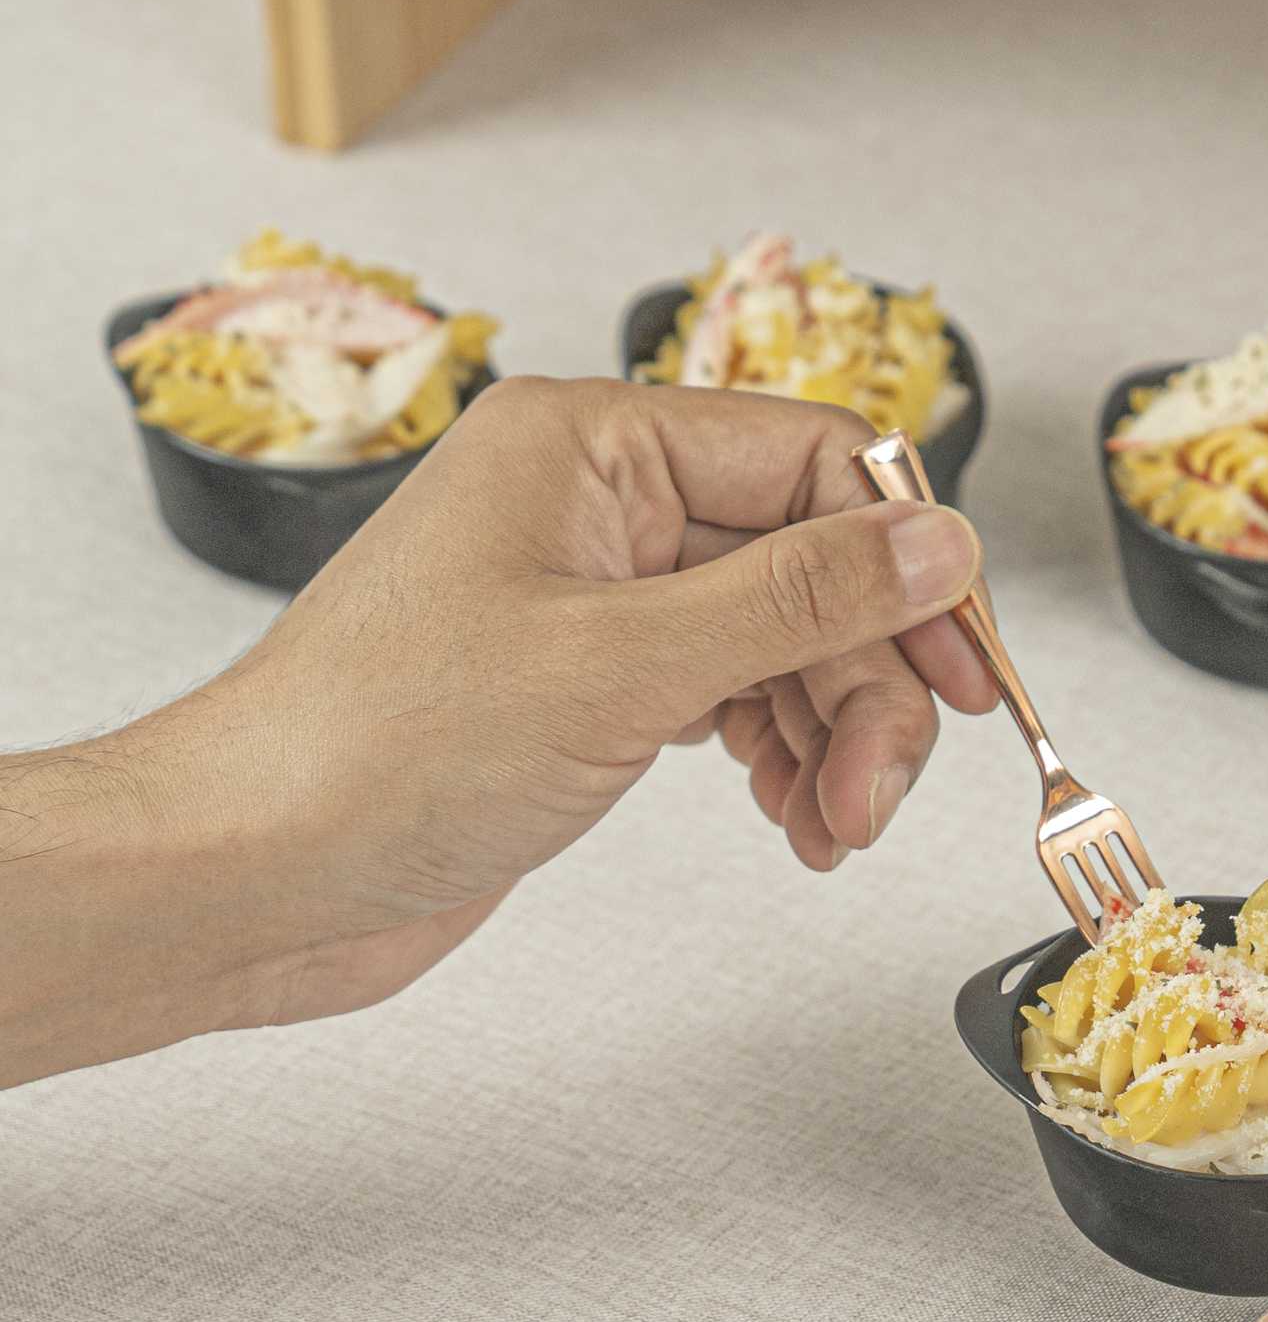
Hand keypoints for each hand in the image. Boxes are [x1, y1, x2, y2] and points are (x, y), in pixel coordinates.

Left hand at [1, 379, 992, 1081]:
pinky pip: (732, 696)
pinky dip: (780, 758)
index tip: (966, 663)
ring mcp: (595, 599)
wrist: (247, 875)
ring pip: (780, 640)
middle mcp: (596, 505)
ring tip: (834, 824)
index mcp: (590, 445)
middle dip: (864, 681)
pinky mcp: (592, 685)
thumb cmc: (374, 748)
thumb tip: (938, 539)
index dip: (903, 562)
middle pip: (807, 564)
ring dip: (831, 734)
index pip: (810, 462)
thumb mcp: (622, 662)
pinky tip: (795, 820)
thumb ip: (799, 597)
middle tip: (881, 785)